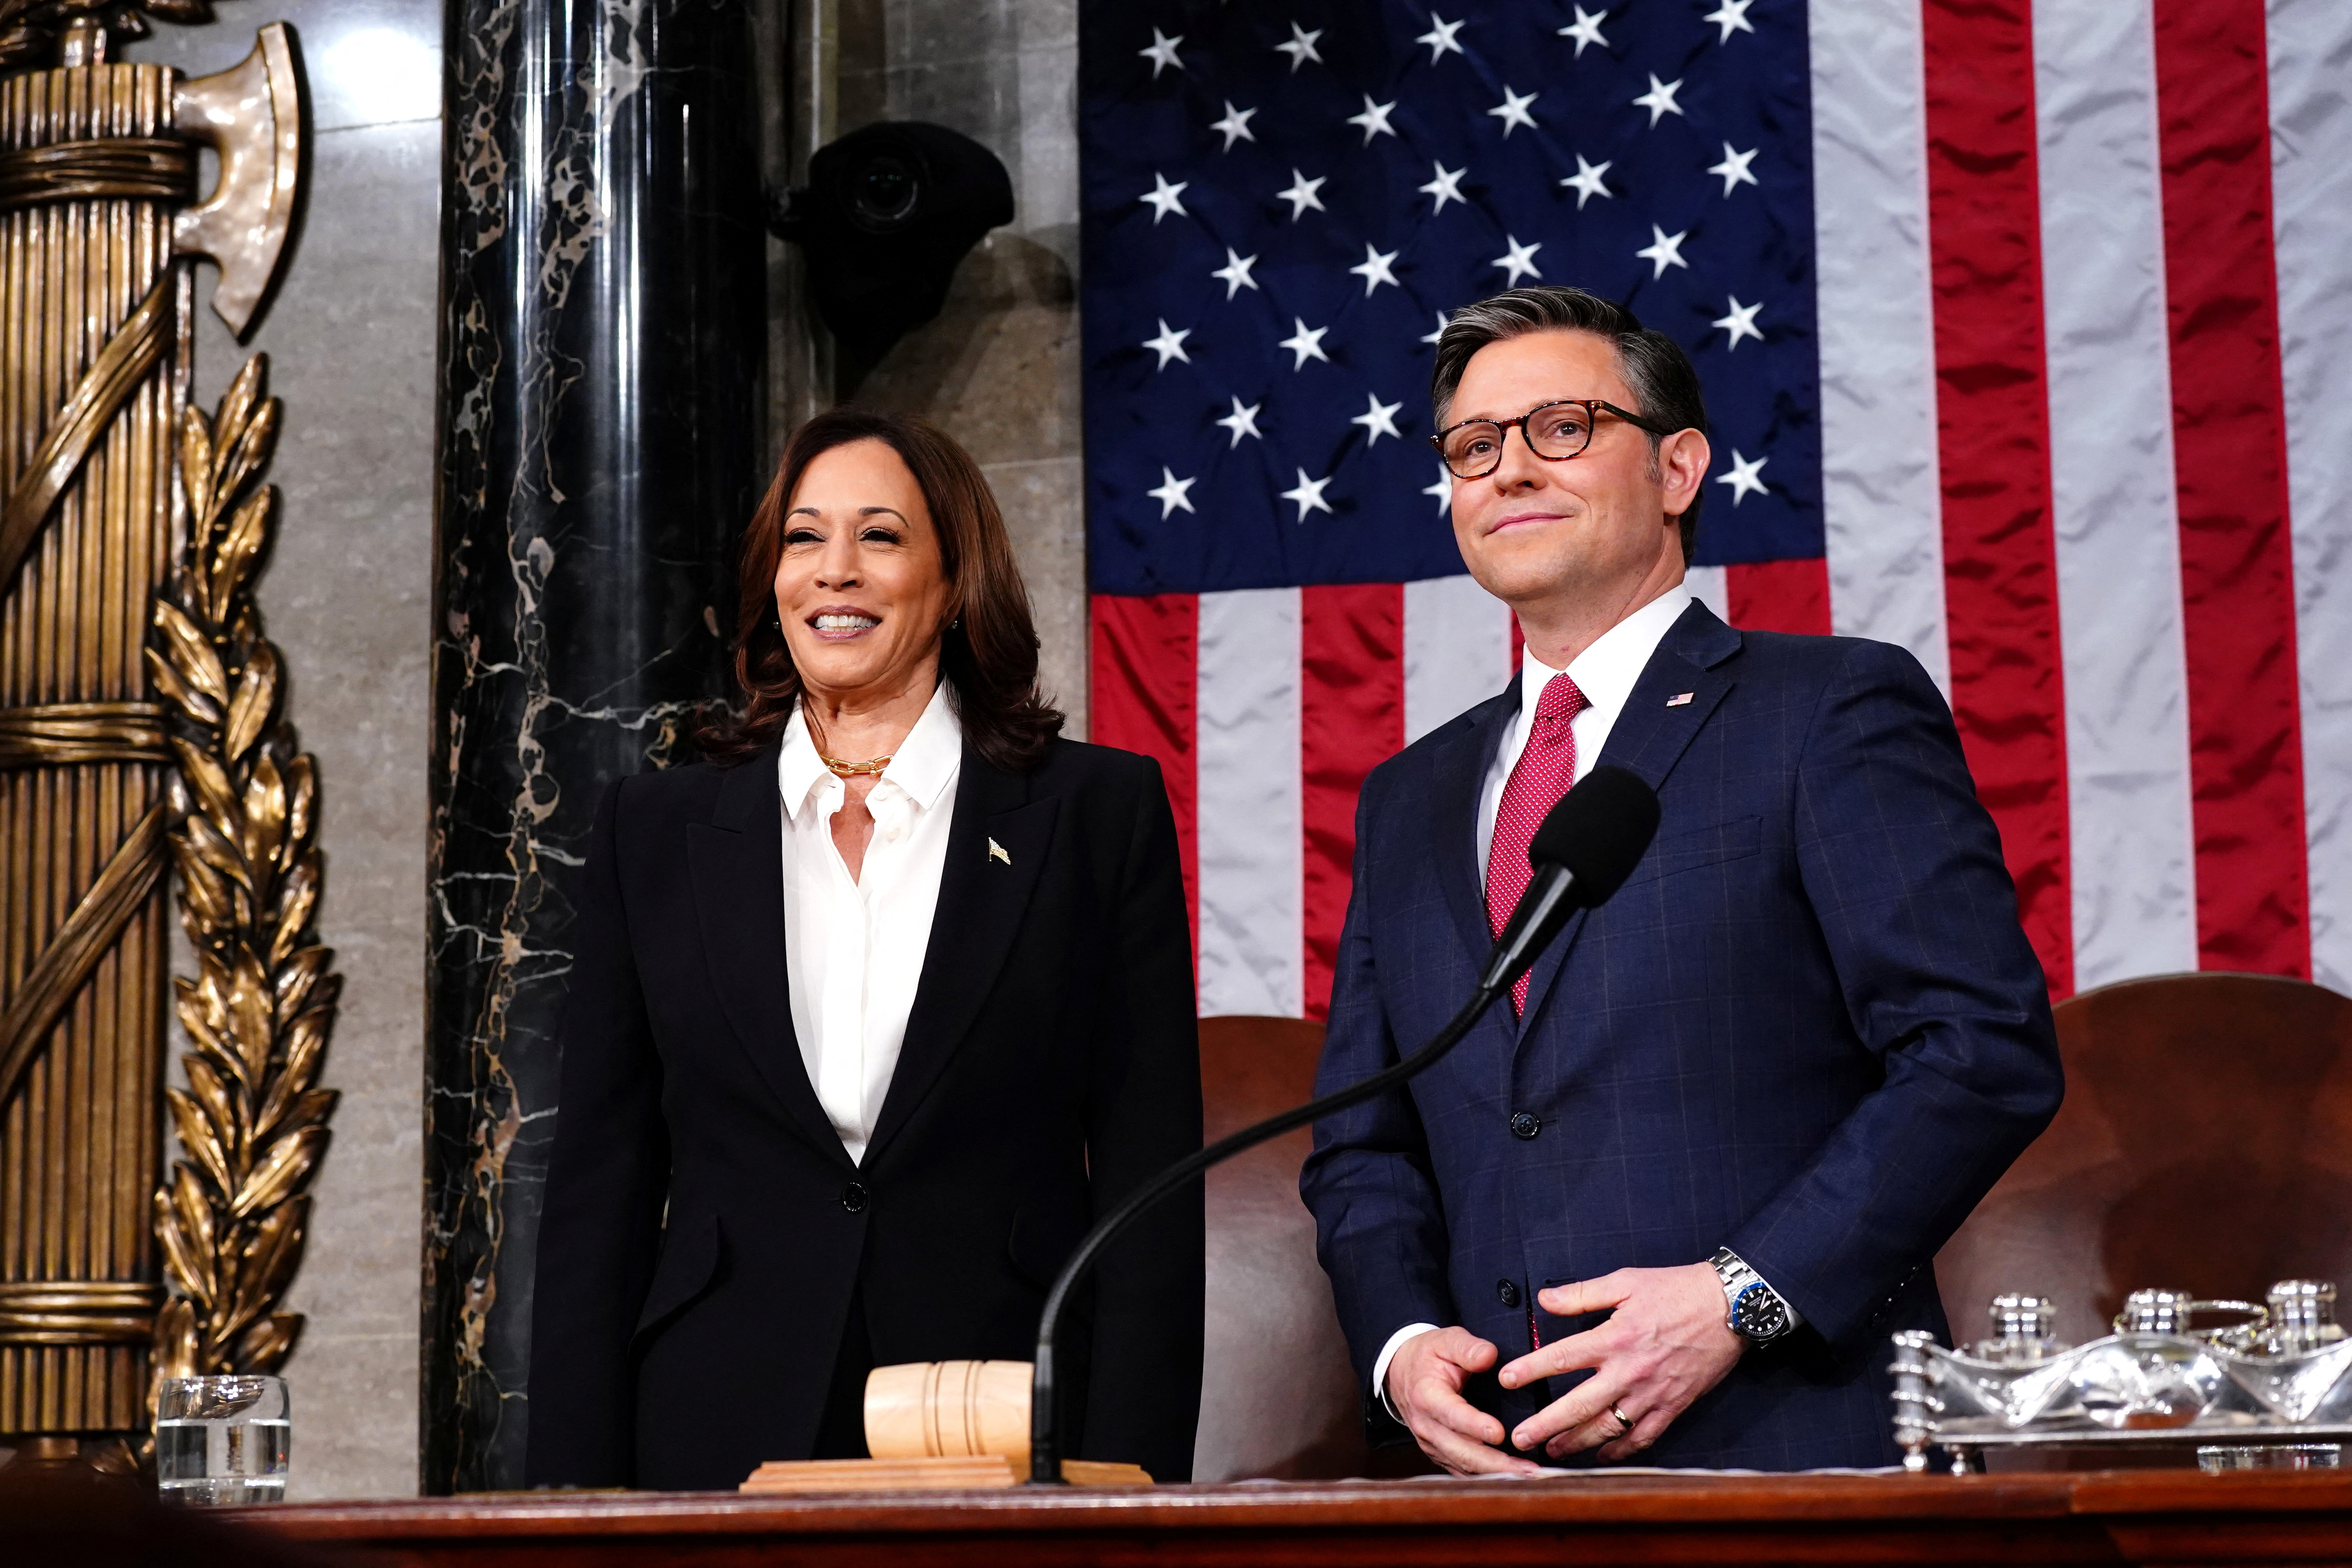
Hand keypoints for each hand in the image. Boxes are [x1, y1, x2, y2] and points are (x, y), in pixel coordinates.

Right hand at [1383, 1326, 1541, 1475]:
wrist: (1400, 1372)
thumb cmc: (1428, 1355)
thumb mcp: (1446, 1340)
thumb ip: (1468, 1348)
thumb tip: (1489, 1357)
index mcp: (1427, 1395)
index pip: (1452, 1414)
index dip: (1474, 1426)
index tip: (1499, 1433)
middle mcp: (1427, 1426)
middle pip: (1462, 1451)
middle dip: (1497, 1464)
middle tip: (1529, 1470)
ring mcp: (1431, 1444)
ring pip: (1464, 1467)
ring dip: (1497, 1475)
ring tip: (1530, 1478)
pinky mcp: (1439, 1454)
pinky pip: (1463, 1472)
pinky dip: (1487, 1478)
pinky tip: (1513, 1479)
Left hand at [1495, 1262, 1743, 1461]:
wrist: (1730, 1309)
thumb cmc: (1676, 1291)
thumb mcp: (1626, 1281)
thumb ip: (1583, 1293)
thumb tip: (1545, 1299)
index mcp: (1615, 1337)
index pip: (1562, 1357)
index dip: (1531, 1369)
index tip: (1506, 1379)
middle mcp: (1630, 1371)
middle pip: (1579, 1405)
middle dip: (1546, 1424)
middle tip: (1519, 1438)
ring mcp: (1653, 1393)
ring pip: (1609, 1428)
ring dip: (1577, 1443)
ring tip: (1552, 1452)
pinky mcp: (1674, 1406)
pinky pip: (1643, 1438)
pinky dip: (1621, 1451)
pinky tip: (1602, 1456)